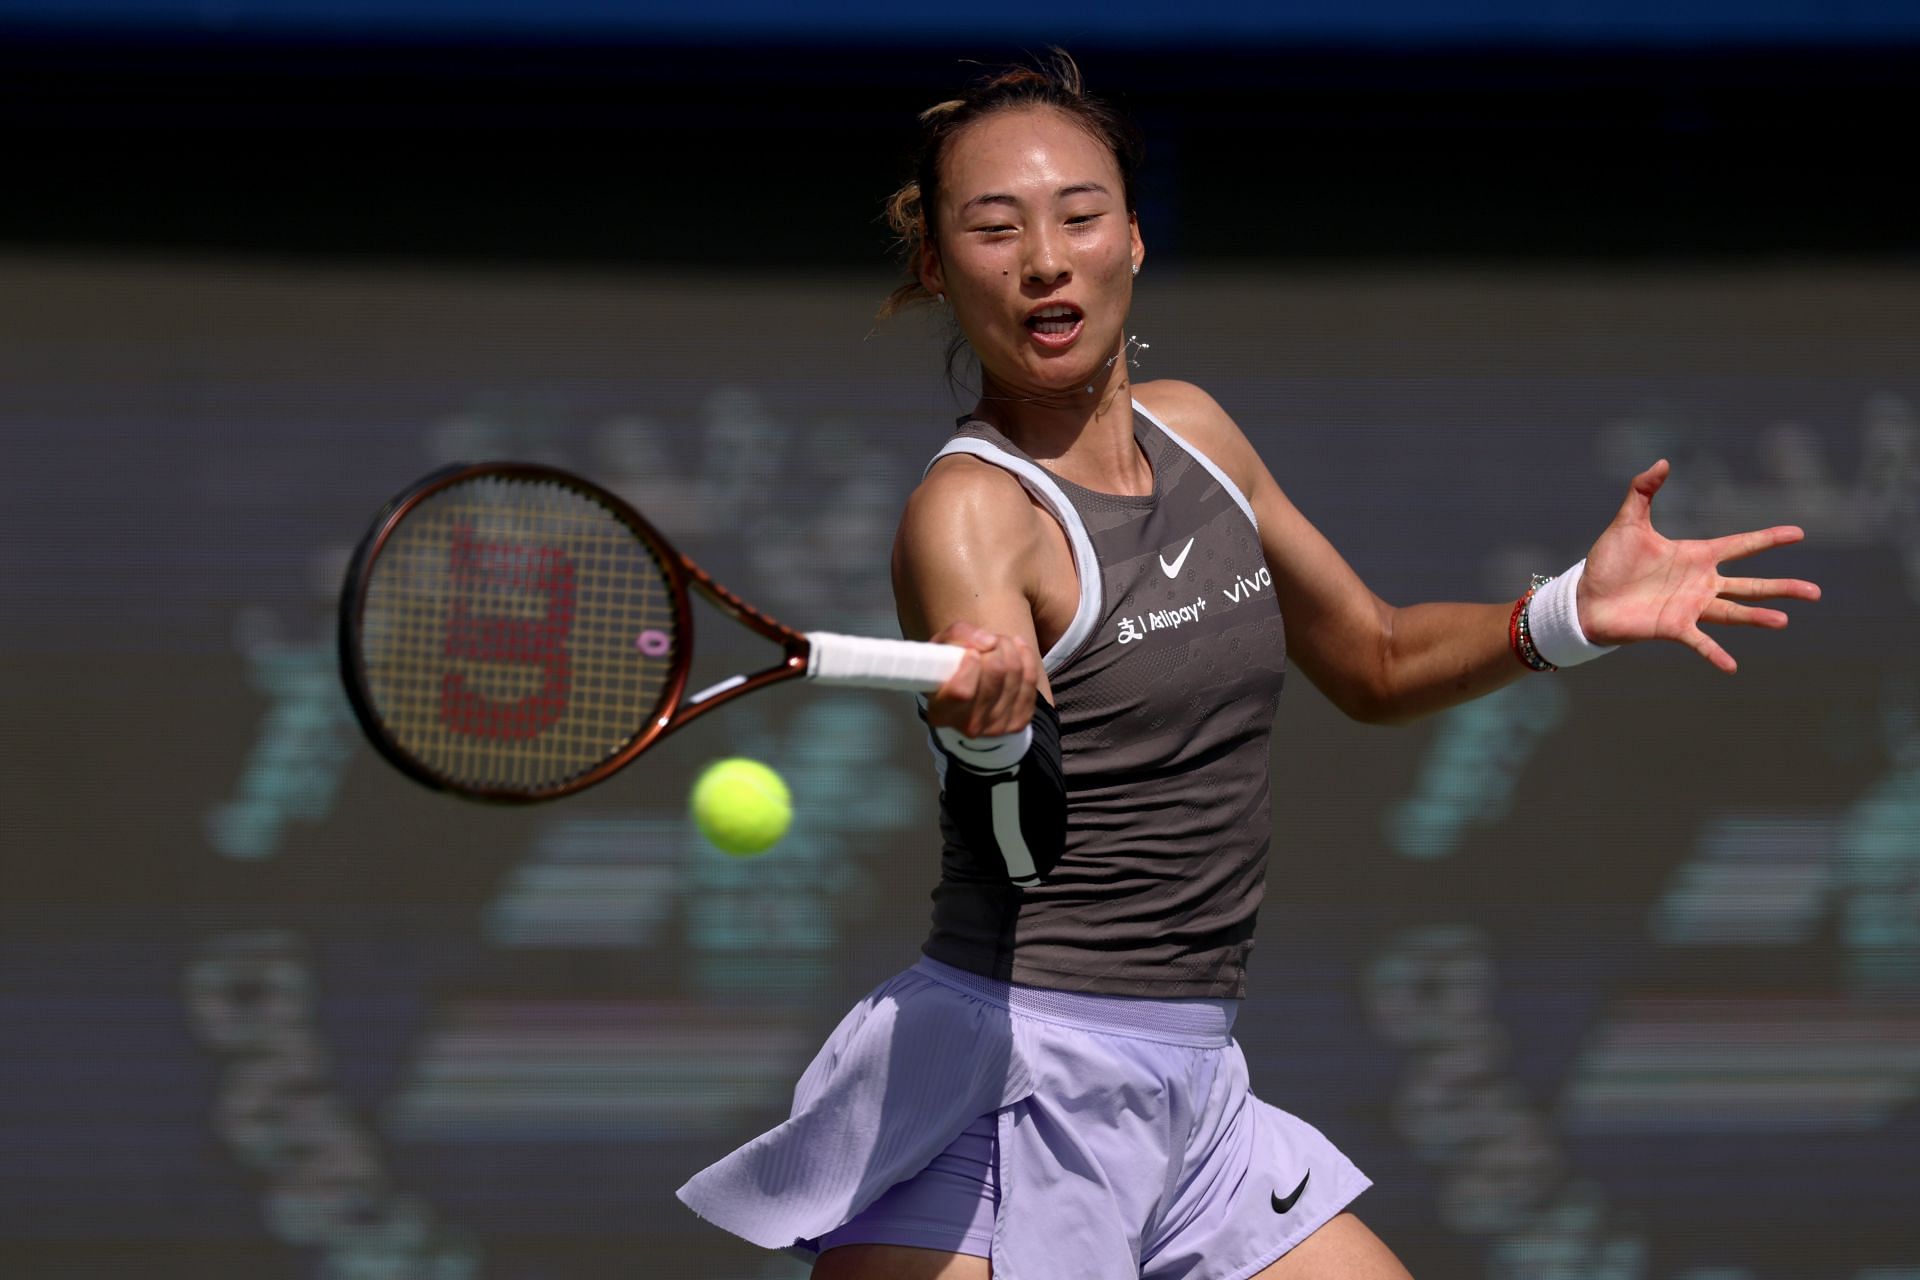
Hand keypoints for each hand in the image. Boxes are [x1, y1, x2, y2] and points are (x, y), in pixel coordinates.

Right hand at [924, 620, 1041, 735]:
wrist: (969, 692)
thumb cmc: (949, 668)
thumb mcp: (941, 647)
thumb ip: (958, 636)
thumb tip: (990, 643)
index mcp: (941, 713)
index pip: (962, 690)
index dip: (970, 664)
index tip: (971, 652)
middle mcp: (969, 725)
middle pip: (995, 673)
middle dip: (994, 646)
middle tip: (988, 642)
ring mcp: (997, 727)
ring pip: (1015, 673)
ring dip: (1009, 648)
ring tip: (999, 644)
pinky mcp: (1019, 721)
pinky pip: (1031, 680)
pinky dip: (1026, 657)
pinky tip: (1016, 648)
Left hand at [1576, 459, 1821, 671]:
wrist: (1585, 598)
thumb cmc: (1608, 562)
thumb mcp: (1627, 522)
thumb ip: (1643, 491)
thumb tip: (1662, 462)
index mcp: (1696, 555)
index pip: (1741, 545)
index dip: (1769, 539)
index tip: (1799, 533)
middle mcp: (1700, 583)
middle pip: (1750, 584)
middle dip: (1782, 588)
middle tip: (1815, 592)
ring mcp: (1690, 607)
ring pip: (1733, 613)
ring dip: (1758, 617)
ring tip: (1783, 621)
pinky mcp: (1673, 628)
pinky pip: (1699, 642)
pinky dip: (1715, 654)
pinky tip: (1732, 667)